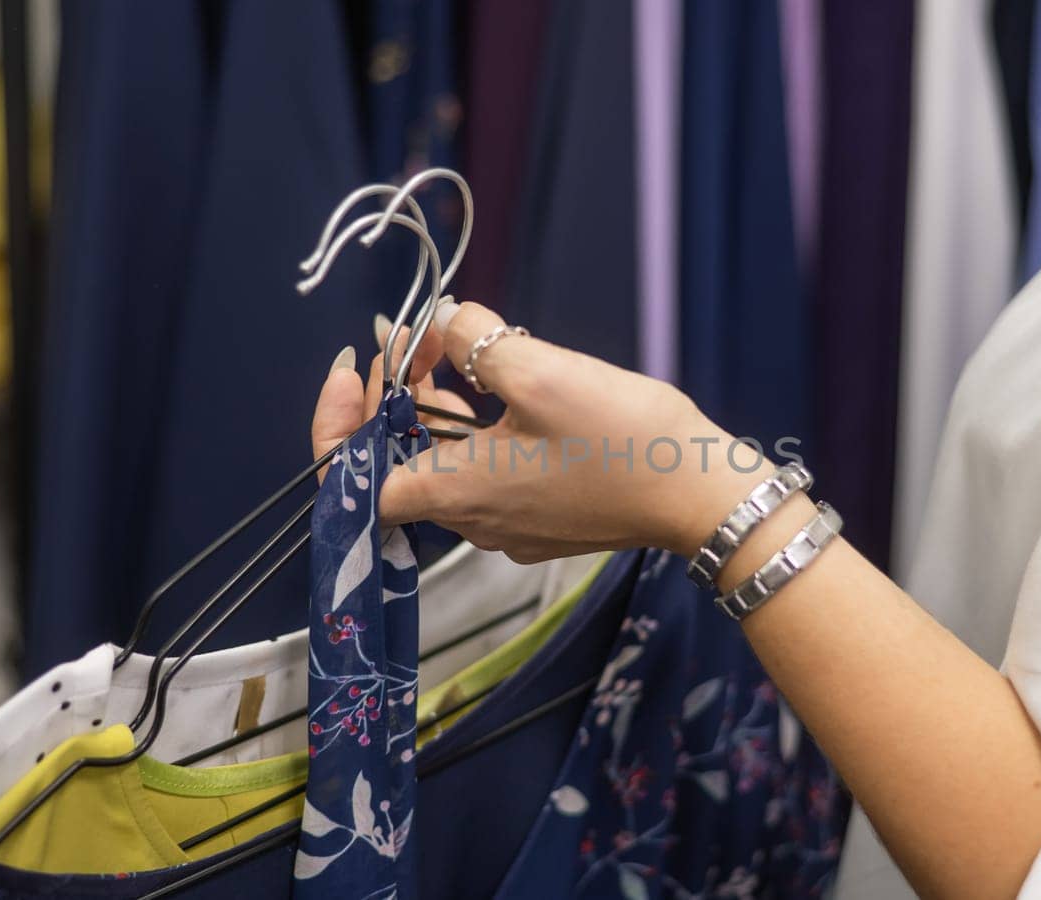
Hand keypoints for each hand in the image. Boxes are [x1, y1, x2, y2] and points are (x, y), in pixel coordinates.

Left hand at [310, 302, 770, 562]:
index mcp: (456, 491)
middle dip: (397, 394)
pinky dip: (477, 433)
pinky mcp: (542, 522)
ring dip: (438, 410)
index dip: (339, 419)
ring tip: (462, 358)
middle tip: (422, 339)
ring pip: (443, 467)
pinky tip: (506, 395)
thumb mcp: (540, 369)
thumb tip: (440, 320)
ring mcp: (509, 528)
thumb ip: (473, 337)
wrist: (702, 494)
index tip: (358, 364)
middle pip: (398, 461)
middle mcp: (473, 521)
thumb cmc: (626, 439)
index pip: (352, 477)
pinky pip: (486, 477)